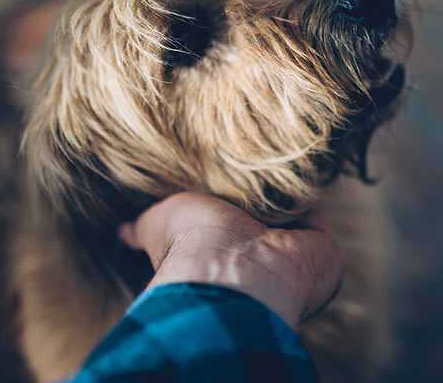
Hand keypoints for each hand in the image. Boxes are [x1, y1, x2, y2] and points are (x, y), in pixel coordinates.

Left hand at [118, 192, 342, 329]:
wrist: (238, 268)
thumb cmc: (193, 246)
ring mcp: (292, 260)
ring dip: (291, 203)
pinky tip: (298, 183)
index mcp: (224, 258)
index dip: (231, 210)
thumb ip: (145, 226)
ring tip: (281, 174)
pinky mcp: (322, 251)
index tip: (229, 188)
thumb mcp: (161, 224)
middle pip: (268, 228)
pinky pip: (320, 221)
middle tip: (261, 176)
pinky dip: (311, 204)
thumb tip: (121, 231)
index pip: (233, 231)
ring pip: (296, 225)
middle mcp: (258, 263)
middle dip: (266, 204)